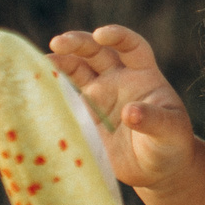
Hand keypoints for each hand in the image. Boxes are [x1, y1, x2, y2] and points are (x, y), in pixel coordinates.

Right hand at [47, 25, 204, 196]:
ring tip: (41, 62)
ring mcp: (99, 95)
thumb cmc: (170, 145)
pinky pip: (65, 97)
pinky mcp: (84, 114)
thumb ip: (153, 120)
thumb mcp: (170, 132)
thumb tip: (130, 112)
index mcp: (143, 74)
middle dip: (78, 43)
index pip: (131, 46)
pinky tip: (35, 87)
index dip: (117, 36)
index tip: (102, 35)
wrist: (155, 169)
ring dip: (59, 62)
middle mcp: (118, 78)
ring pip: (76, 69)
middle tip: (59, 43)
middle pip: (96, 51)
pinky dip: (51, 90)